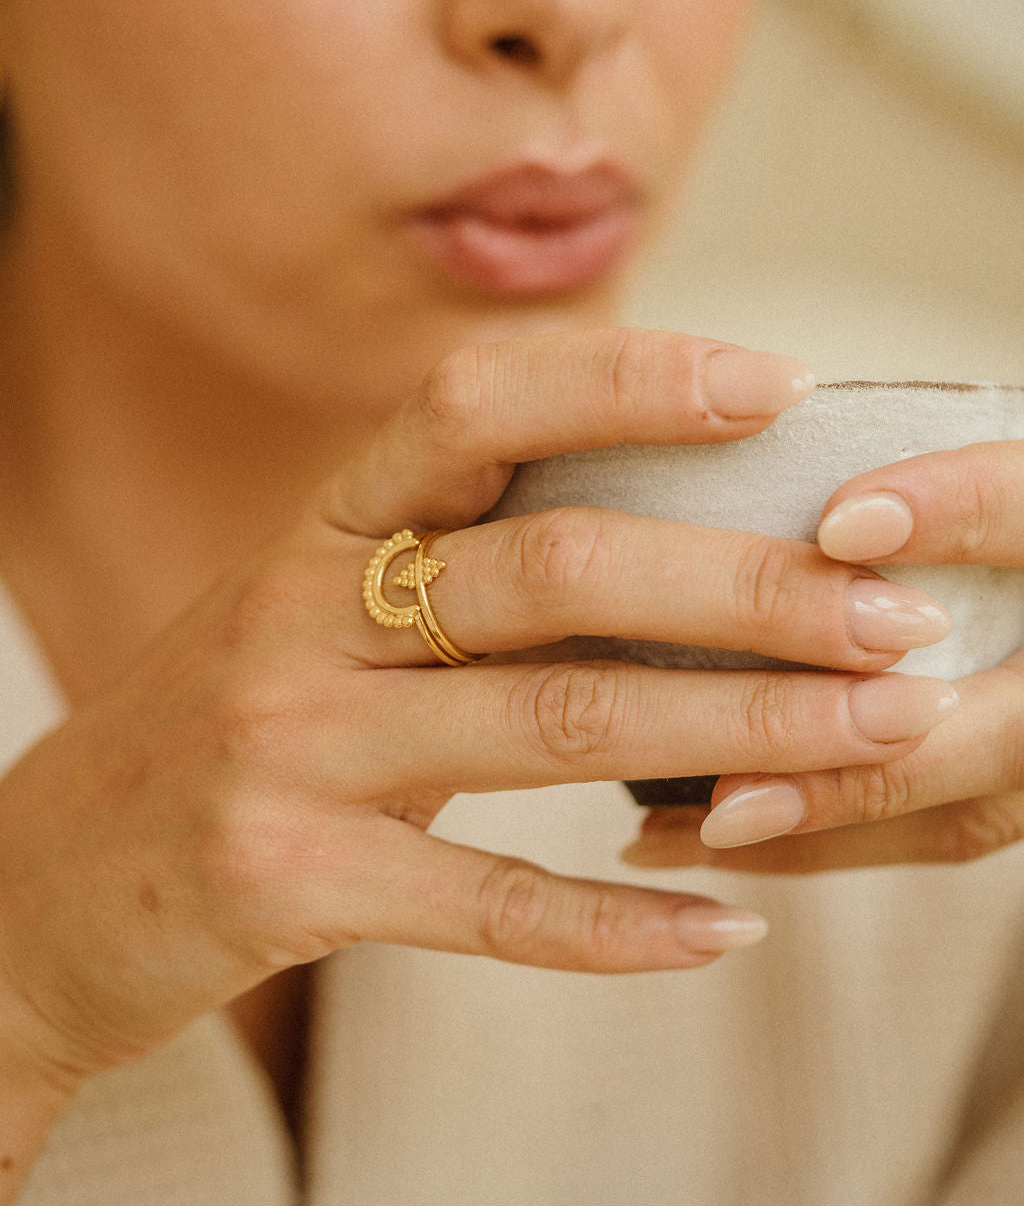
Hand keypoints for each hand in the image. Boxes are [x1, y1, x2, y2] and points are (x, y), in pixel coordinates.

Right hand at [0, 329, 955, 1093]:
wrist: (34, 884)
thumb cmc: (215, 727)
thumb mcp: (312, 613)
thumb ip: (450, 567)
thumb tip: (656, 532)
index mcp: (320, 527)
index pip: (479, 402)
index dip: (631, 378)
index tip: (777, 386)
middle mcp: (301, 614)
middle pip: (557, 568)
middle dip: (745, 585)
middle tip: (889, 615)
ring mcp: (288, 748)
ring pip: (552, 721)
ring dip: (736, 731)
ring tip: (873, 736)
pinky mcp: (285, 881)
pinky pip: (486, 902)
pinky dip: (619, 921)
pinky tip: (727, 927)